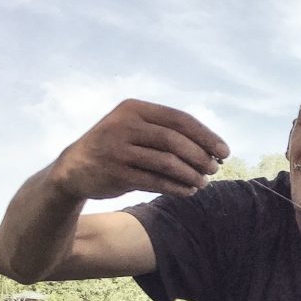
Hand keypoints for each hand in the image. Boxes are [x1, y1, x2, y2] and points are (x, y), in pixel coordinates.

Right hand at [52, 100, 229, 200]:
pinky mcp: (115, 173)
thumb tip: (214, 151)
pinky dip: (177, 188)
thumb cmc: (118, 147)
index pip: (179, 119)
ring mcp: (117, 149)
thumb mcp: (137, 129)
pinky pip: (155, 182)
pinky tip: (188, 191)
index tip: (224, 152)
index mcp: (134, 109)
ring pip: (167, 163)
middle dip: (201, 157)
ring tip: (203, 182)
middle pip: (175, 141)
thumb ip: (168, 134)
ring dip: (191, 175)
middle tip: (214, 169)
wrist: (75, 168)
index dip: (206, 136)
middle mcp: (123, 125)